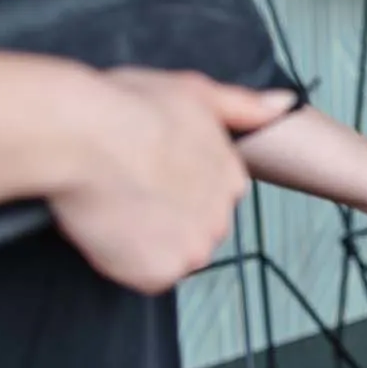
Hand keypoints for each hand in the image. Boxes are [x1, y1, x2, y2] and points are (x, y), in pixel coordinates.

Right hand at [50, 69, 295, 293]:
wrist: (82, 135)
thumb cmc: (126, 107)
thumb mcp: (193, 91)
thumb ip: (243, 106)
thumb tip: (284, 106)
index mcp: (231, 176)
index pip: (212, 197)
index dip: (175, 187)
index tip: (149, 173)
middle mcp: (221, 216)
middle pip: (195, 230)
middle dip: (166, 218)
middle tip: (128, 191)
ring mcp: (193, 247)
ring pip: (172, 256)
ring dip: (147, 242)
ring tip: (117, 207)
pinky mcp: (161, 272)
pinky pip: (144, 276)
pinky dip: (124, 261)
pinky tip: (110, 229)